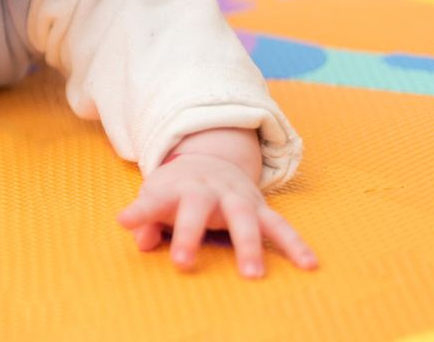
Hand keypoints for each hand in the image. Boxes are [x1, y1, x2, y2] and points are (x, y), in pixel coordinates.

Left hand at [117, 152, 317, 277]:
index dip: (140, 211)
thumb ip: (146, 219)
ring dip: (248, 245)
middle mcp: (207, 190)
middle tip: (182, 263)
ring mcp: (236, 198)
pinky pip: (280, 225)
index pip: (155, 199)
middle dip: (190, 234)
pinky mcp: (260, 207)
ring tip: (252, 275)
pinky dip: (295, 243)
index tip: (124, 222)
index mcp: (176, 188)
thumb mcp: (155, 196)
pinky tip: (309, 264)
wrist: (210, 159)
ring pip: (244, 217)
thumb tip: (140, 241)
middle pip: (198, 208)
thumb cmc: (176, 188)